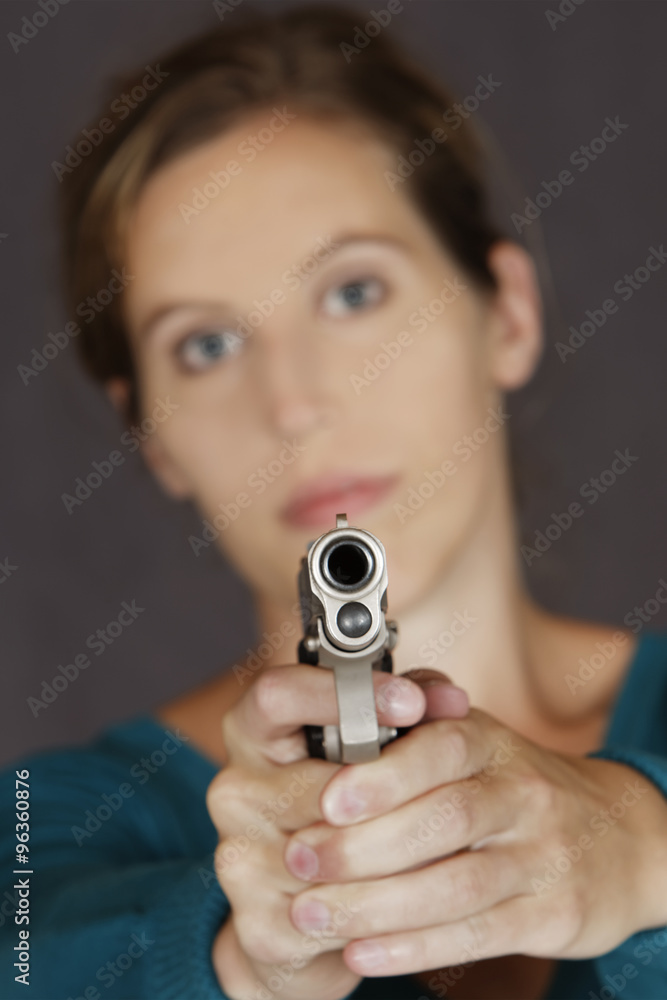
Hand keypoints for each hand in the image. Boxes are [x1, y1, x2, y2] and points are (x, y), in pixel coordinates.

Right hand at [207, 664, 467, 999]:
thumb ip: (410, 710)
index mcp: (251, 733)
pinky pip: (342, 915)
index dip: (344, 694)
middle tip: (459, 796)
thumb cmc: (341, 806)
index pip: (277, 695)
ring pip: (339, 854)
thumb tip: (454, 701)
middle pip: (324, 784)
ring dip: (404, 856)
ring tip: (451, 850)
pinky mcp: (259, 926)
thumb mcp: (367, 745)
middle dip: (398, 793)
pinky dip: (391, 910)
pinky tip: (422, 900)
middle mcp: (234, 789)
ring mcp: (239, 860)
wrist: (296, 913)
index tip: (410, 701)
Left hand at [284, 700, 665, 978]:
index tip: (327, 801)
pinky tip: (362, 952)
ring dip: (376, 905)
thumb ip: (415, 719)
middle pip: (443, 820)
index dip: (384, 775)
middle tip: (299, 861)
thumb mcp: (474, 736)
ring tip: (312, 913)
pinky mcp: (551, 914)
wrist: (615, 835)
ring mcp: (541, 855)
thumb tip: (344, 700)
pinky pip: (476, 933)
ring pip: (455, 885)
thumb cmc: (512, 782)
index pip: (442, 749)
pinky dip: (414, 948)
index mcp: (490, 742)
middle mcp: (522, 793)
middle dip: (363, 847)